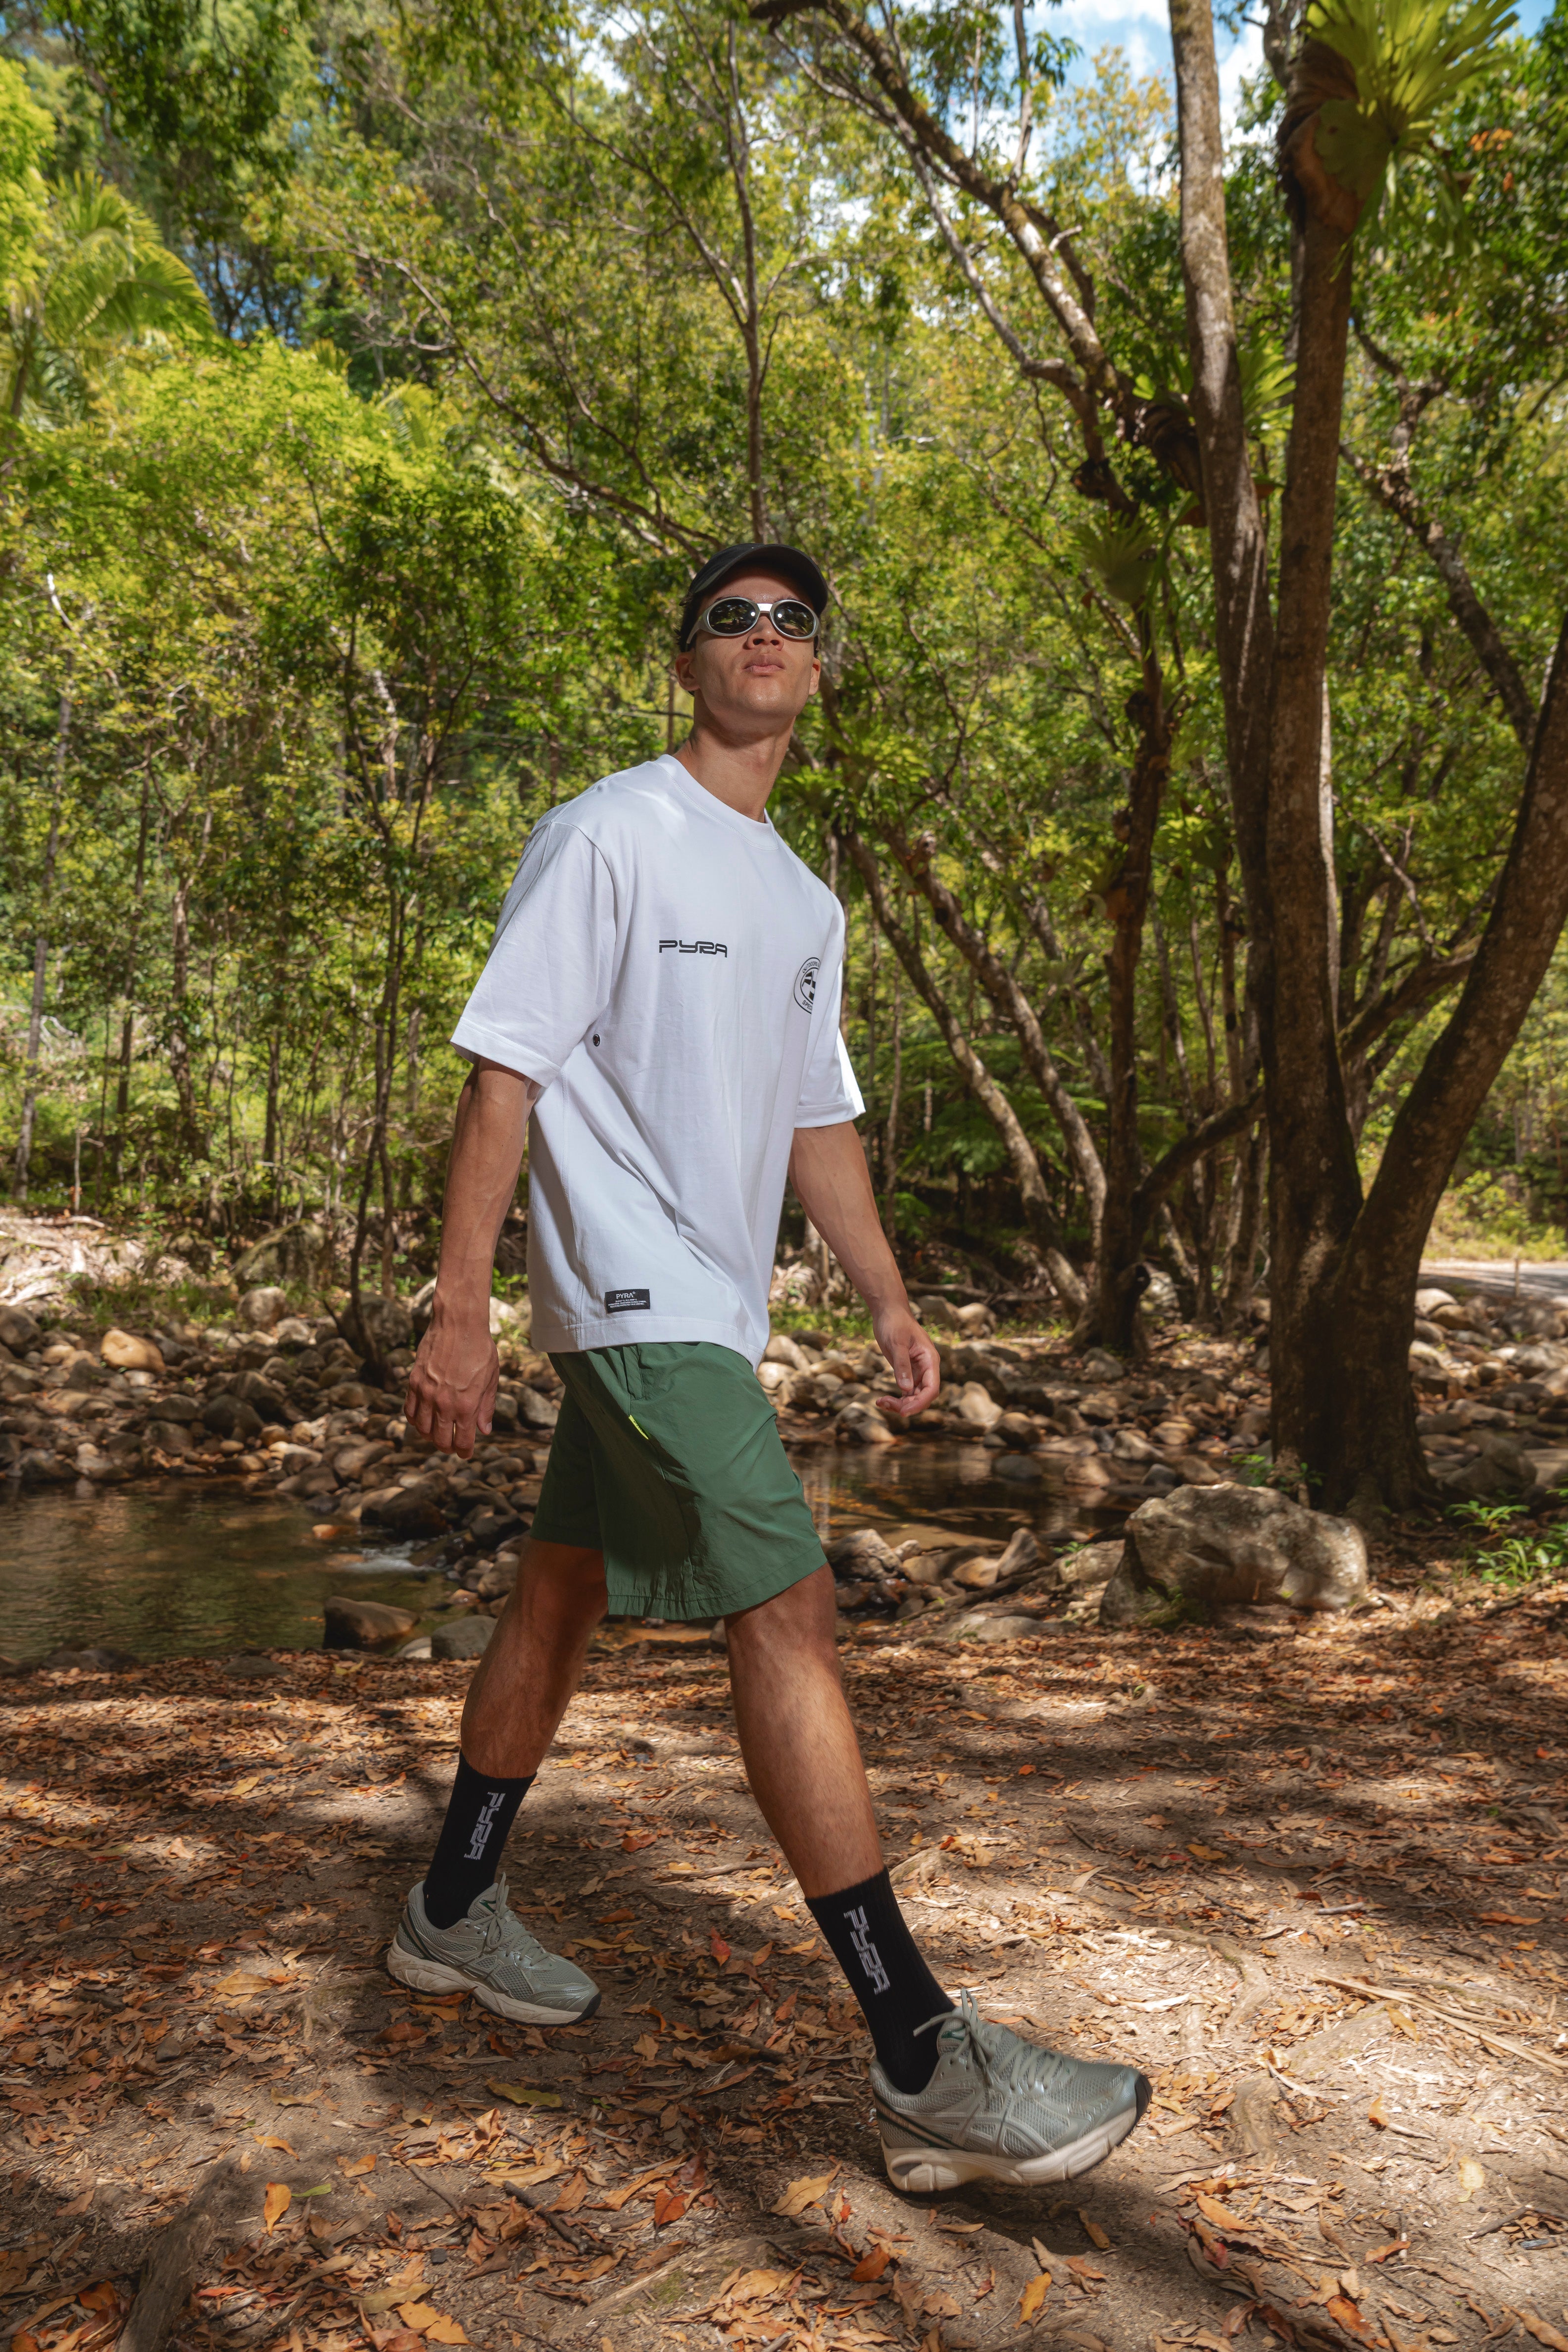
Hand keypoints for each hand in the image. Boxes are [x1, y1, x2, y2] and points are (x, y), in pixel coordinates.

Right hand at [405, 1307, 499, 1455]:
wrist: (458, 1323)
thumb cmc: (480, 1348)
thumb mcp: (491, 1379)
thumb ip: (486, 1407)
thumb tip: (485, 1430)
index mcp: (466, 1405)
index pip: (463, 1441)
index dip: (464, 1452)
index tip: (466, 1453)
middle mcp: (444, 1404)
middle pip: (440, 1440)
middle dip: (447, 1447)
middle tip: (453, 1445)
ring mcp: (426, 1394)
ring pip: (422, 1429)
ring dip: (430, 1436)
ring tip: (438, 1433)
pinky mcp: (413, 1383)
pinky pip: (410, 1411)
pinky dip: (415, 1420)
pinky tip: (424, 1418)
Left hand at [872, 1300, 940, 1417]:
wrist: (888, 1311)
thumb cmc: (894, 1322)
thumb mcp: (897, 1343)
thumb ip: (902, 1365)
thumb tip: (906, 1389)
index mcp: (930, 1360)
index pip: (932, 1388)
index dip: (920, 1402)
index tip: (903, 1411)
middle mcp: (926, 1368)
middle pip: (923, 1396)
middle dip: (907, 1404)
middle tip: (886, 1404)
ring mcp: (917, 1371)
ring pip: (914, 1396)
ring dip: (900, 1403)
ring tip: (881, 1402)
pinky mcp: (906, 1372)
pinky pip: (905, 1391)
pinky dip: (895, 1398)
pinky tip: (881, 1401)